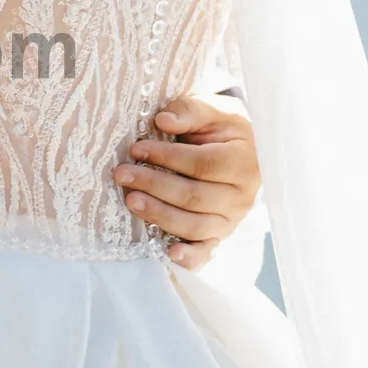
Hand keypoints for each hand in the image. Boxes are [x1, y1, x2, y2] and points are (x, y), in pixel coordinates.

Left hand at [115, 92, 260, 271]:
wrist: (242, 149)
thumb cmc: (220, 127)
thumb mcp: (212, 110)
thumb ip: (189, 112)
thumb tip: (162, 121)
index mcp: (244, 161)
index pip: (202, 164)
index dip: (168, 157)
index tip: (136, 148)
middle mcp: (242, 196)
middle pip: (195, 197)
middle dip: (155, 186)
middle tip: (123, 174)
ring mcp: (232, 219)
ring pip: (195, 225)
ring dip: (160, 215)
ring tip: (131, 200)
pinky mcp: (220, 235)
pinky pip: (206, 251)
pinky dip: (190, 257)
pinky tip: (169, 252)